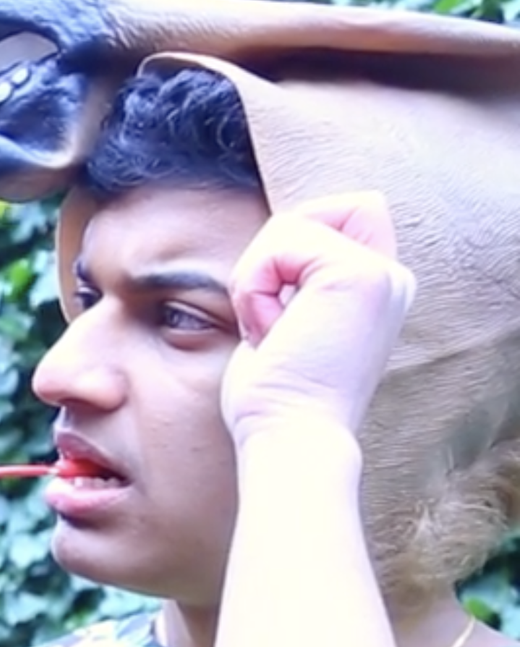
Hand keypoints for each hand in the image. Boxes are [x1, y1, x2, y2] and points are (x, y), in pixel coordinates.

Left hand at [220, 191, 414, 449]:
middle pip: (309, 213)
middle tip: (270, 323)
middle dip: (267, 261)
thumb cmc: (275, 396)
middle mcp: (391, 277)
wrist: (290, 435)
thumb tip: (271, 246)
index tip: (278, 306)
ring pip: (289, 224)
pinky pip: (280, 242)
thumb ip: (294, 280)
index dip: (293, 241)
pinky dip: (255, 285)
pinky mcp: (358, 274)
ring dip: (256, 279)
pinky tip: (271, 331)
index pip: (344, 211)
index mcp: (378, 289)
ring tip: (272, 331)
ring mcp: (380, 273)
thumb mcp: (285, 323)